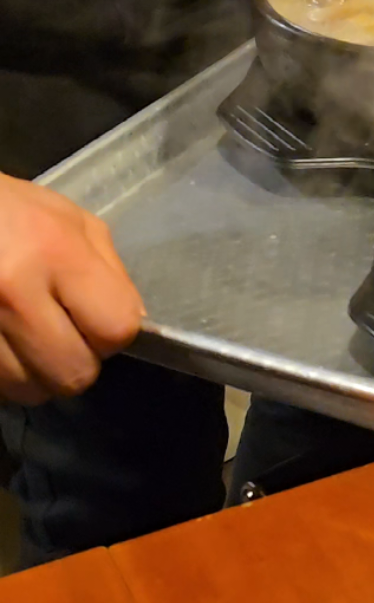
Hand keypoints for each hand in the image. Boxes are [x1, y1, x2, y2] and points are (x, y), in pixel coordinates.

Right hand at [0, 176, 143, 403]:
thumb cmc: (9, 211)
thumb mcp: (70, 220)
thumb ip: (109, 271)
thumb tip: (132, 326)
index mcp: (55, 253)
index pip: (115, 328)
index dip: (114, 331)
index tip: (99, 318)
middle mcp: (14, 293)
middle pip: (73, 374)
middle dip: (78, 360)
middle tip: (63, 334)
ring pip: (30, 391)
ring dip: (37, 373)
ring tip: (26, 337)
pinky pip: (0, 388)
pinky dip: (7, 372)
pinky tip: (4, 340)